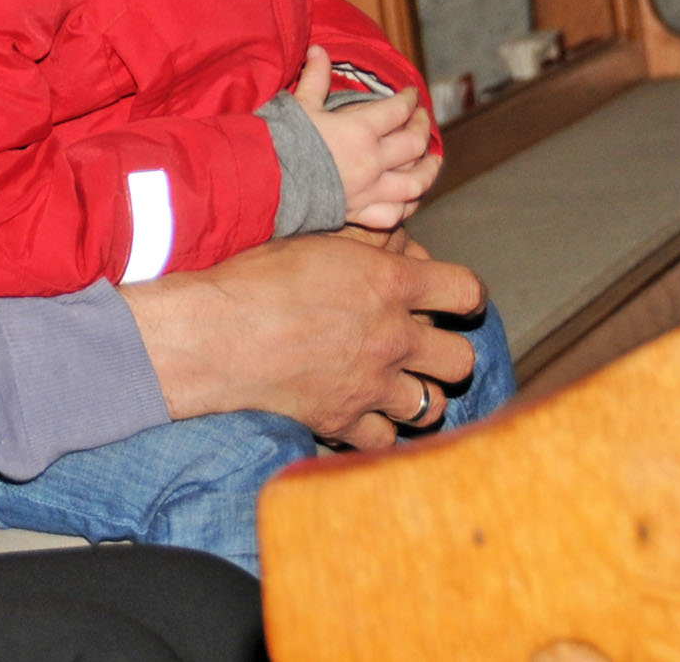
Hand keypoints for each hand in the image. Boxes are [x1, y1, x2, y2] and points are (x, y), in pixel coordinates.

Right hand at [120, 229, 483, 448]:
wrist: (214, 334)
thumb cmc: (253, 278)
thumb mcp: (313, 241)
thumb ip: (364, 246)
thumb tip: (396, 244)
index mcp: (390, 283)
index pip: (465, 291)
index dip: (466, 296)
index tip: (455, 301)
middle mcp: (394, 338)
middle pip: (462, 359)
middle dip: (447, 354)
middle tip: (423, 348)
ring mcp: (373, 385)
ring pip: (433, 406)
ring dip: (419, 395)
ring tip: (398, 386)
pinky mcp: (344, 420)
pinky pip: (385, 438)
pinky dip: (378, 430)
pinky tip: (361, 413)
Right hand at [294, 46, 438, 227]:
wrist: (262, 180)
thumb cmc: (279, 139)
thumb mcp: (300, 104)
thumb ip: (316, 77)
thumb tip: (319, 50)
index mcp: (360, 130)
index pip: (398, 110)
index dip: (409, 99)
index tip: (412, 94)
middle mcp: (372, 161)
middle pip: (414, 144)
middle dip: (423, 128)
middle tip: (422, 120)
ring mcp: (369, 190)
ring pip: (415, 183)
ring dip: (429, 170)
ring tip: (434, 160)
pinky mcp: (359, 212)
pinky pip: (394, 214)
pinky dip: (407, 206)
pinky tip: (411, 198)